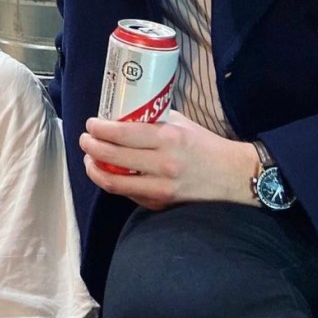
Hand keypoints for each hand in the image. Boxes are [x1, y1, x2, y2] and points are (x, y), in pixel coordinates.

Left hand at [80, 109, 260, 209]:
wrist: (233, 175)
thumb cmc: (203, 144)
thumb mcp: (179, 123)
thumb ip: (150, 119)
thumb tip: (119, 114)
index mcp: (168, 138)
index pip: (121, 133)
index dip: (99, 129)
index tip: (91, 124)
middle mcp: (164, 164)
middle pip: (112, 157)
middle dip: (90, 146)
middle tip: (84, 139)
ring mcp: (162, 188)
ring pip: (114, 183)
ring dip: (94, 170)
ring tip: (89, 159)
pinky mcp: (161, 203)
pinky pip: (128, 194)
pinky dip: (113, 183)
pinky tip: (108, 173)